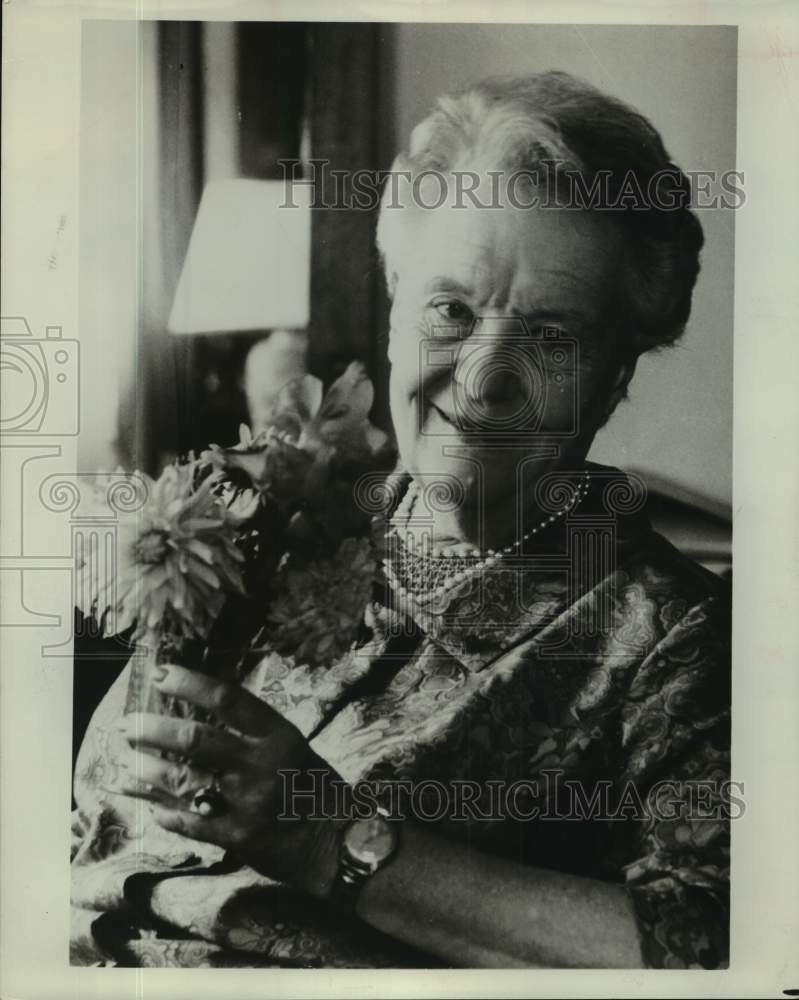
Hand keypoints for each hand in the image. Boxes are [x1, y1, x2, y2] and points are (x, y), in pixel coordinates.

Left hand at [116, 662, 343, 897]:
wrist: (342, 842)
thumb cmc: (313, 788)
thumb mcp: (292, 748)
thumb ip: (253, 734)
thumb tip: (203, 714)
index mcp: (279, 735)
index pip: (229, 699)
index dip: (191, 683)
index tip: (160, 673)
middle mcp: (262, 764)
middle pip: (196, 738)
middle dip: (153, 730)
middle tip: (126, 725)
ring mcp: (249, 802)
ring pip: (185, 780)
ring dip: (149, 772)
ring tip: (126, 765)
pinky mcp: (240, 838)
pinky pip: (191, 822)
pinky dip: (168, 812)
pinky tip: (152, 807)